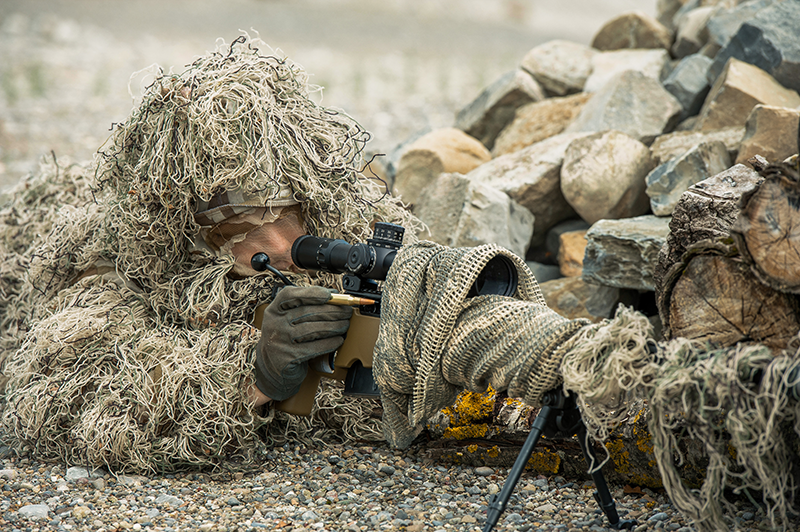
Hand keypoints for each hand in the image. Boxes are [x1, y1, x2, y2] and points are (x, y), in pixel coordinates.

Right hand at [253, 286, 352, 400]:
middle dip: (332, 311)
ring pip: (313, 329)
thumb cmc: (287, 338)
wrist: (273, 367)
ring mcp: (279, 341)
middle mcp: (274, 323)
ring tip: (345, 325)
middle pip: (307, 312)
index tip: (330, 294)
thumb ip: (305, 306)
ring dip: (334, 326)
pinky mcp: (287, 357)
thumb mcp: (288, 319)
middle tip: (347, 311)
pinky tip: (338, 340)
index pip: (289, 294)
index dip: (311, 292)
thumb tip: (334, 296)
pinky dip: (329, 343)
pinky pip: (314, 348)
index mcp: (274, 310)